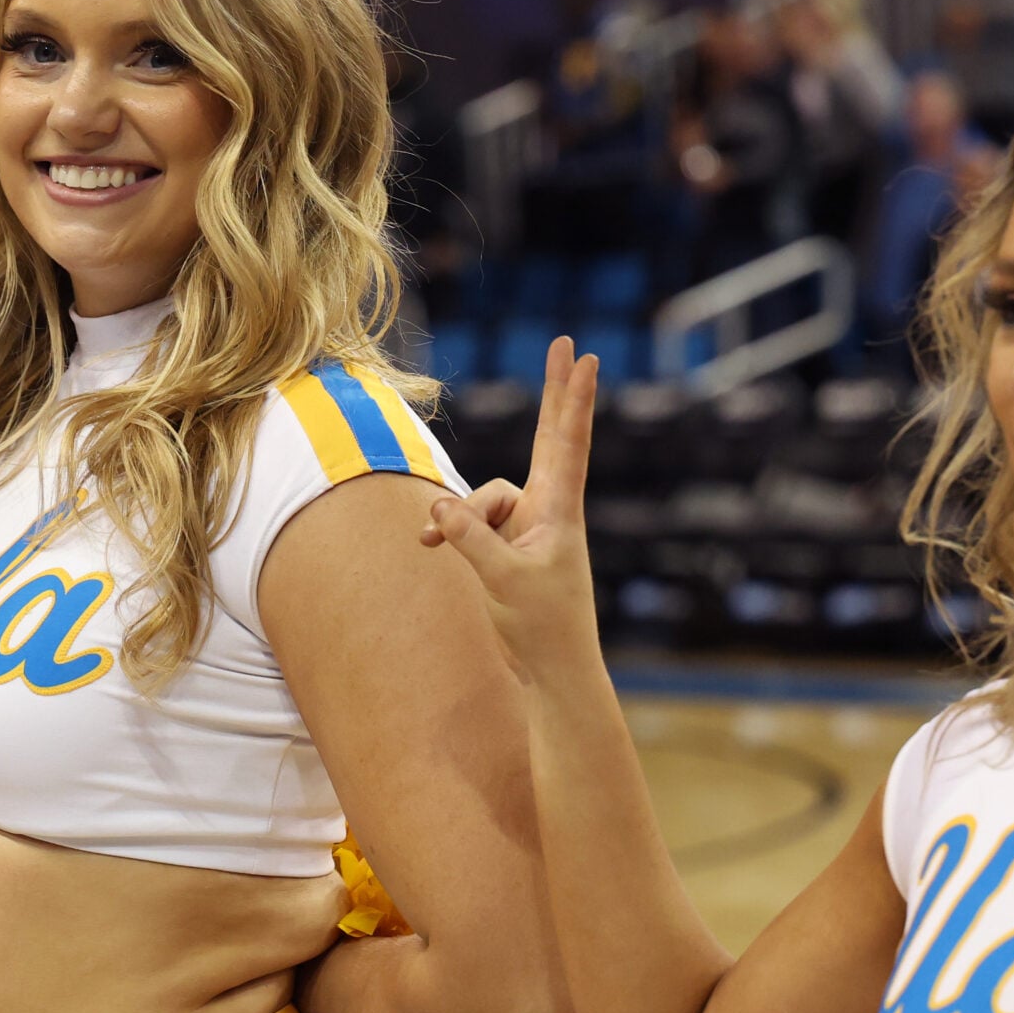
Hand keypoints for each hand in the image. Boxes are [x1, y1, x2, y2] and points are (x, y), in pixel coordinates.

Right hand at [419, 337, 603, 677]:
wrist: (553, 670)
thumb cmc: (542, 626)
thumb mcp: (502, 579)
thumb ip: (470, 537)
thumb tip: (439, 505)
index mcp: (560, 512)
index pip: (568, 444)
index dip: (572, 400)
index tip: (585, 359)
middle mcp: (549, 510)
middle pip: (549, 437)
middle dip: (553, 393)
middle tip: (564, 343)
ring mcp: (529, 526)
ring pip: (484, 498)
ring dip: (457, 518)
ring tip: (432, 545)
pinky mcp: (509, 545)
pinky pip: (472, 522)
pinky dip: (451, 531)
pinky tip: (428, 546)